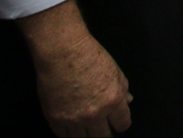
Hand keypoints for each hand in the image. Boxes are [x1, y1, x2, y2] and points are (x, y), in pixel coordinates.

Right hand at [19, 0, 131, 136]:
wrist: (62, 52)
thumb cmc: (90, 57)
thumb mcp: (115, 71)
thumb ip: (123, 89)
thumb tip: (128, 101)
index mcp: (113, 101)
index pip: (123, 124)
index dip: (121, 123)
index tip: (118, 122)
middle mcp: (94, 114)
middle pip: (103, 137)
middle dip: (105, 132)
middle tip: (103, 128)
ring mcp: (73, 119)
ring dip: (87, 135)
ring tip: (87, 128)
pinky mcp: (55, 119)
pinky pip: (63, 135)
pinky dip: (69, 132)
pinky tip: (72, 126)